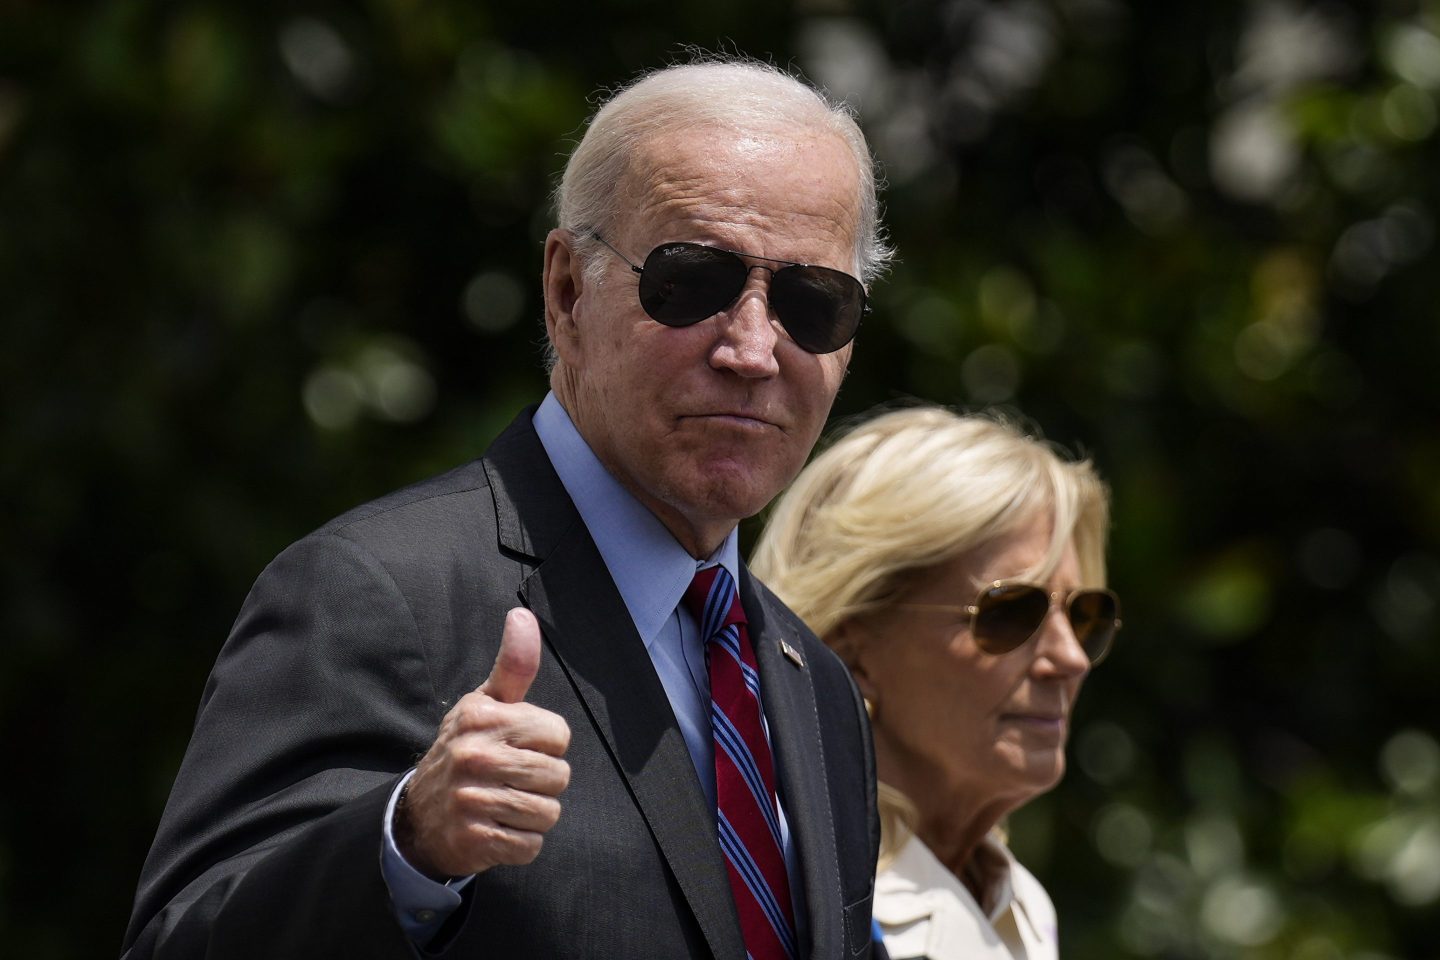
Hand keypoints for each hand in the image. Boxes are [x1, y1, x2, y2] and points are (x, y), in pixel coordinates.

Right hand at [396, 607, 571, 879]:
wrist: (421, 813)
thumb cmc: (468, 748)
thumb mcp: (486, 703)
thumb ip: (513, 664)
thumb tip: (522, 614)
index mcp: (482, 717)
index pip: (558, 734)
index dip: (547, 743)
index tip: (520, 745)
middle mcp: (473, 755)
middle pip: (558, 775)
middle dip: (544, 781)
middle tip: (513, 779)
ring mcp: (470, 800)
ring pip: (548, 812)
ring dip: (534, 814)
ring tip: (507, 803)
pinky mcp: (473, 840)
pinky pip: (530, 846)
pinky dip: (522, 843)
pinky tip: (500, 828)